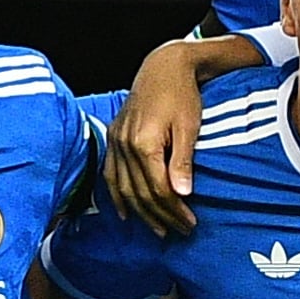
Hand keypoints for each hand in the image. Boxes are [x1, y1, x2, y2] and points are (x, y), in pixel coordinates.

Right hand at [105, 39, 214, 232]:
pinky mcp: (112, 138)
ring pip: (123, 188)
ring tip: (158, 229)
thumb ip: (182, 161)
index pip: (158, 189)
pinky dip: (116, 196)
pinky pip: (110, 175)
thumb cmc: (181, 94)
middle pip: (141, 193)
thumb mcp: (189, 127)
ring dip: (141, 213)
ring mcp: (115, 142)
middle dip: (161, 216)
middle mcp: (124, 146)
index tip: (190, 223)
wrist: (163, 67)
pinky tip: (125, 213)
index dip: (174, 210)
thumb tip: (182, 194)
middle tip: (180, 231)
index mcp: (144, 143)